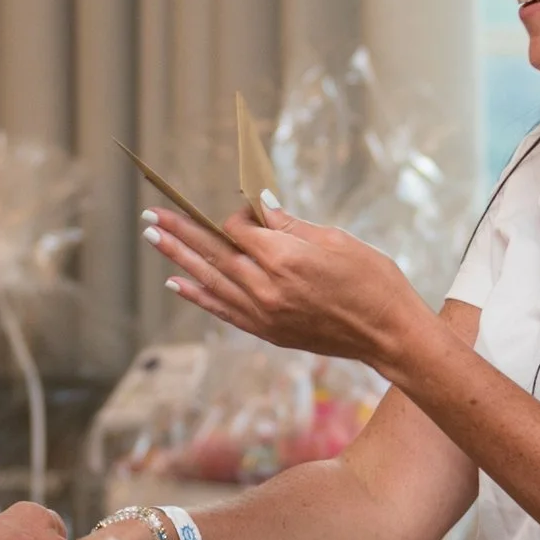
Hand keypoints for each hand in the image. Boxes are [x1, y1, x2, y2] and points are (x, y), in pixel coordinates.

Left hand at [143, 201, 431, 372]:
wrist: (389, 333)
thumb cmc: (372, 279)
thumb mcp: (335, 240)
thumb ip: (290, 225)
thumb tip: (258, 206)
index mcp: (284, 258)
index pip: (238, 228)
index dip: (236, 216)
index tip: (247, 210)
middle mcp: (267, 287)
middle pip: (214, 253)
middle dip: (180, 231)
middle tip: (151, 215)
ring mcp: (264, 313)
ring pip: (211, 280)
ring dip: (178, 257)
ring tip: (152, 238)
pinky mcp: (268, 332)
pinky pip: (223, 310)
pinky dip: (198, 295)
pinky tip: (177, 281)